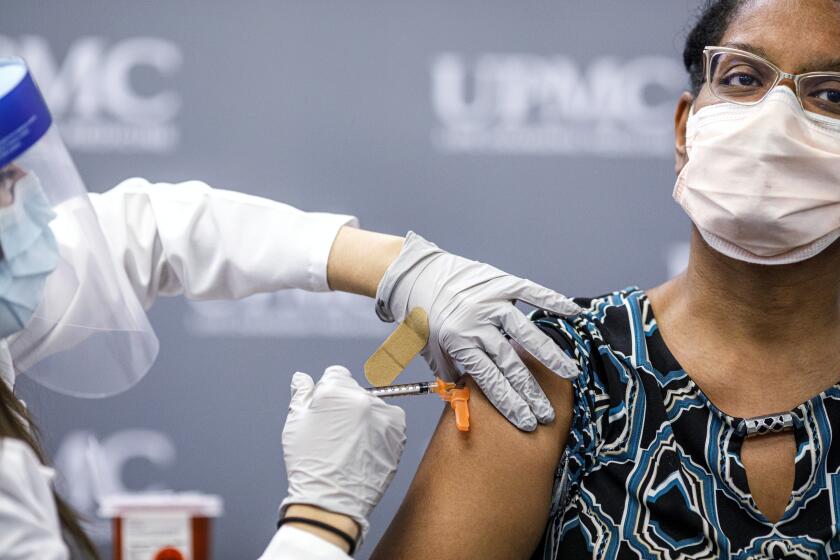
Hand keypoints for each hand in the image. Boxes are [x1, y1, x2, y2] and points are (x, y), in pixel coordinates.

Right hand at [280, 365, 406, 540]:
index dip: (329, 394)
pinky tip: (367, 447)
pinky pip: (391, 421)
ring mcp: (383, 415)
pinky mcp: (398, 433)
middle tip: (337, 433)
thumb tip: (303, 378)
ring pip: (375, 406)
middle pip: (355, 391)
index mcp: (335, 392)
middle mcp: (362, 399)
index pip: (336, 375)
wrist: (332, 500)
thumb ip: (301, 395)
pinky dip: (382, 430)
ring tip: (353, 444)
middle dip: (347, 406)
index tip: (327, 412)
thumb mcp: (295, 425)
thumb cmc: (310, 464)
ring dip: (367, 417)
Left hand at [375, 232, 581, 430]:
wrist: (417, 275)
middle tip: (547, 412)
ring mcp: (490, 302)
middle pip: (510, 363)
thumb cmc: (424, 317)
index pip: (489, 380)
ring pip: (524, 332)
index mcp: (457, 342)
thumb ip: (452, 374)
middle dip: (530, 392)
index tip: (527, 421)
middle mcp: (475, 323)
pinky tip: (572, 314)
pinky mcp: (500, 282)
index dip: (510, 403)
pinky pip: (530, 292)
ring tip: (569, 373)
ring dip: (549, 355)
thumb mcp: (431, 350)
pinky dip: (552, 301)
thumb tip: (468, 400)